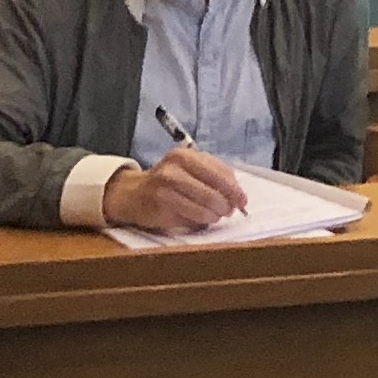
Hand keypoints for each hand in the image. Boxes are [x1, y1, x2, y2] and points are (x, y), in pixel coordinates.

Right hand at [101, 145, 245, 232]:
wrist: (135, 194)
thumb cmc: (171, 181)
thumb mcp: (191, 169)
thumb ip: (215, 176)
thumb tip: (237, 196)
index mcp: (185, 156)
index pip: (219, 173)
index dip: (234, 189)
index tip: (243, 200)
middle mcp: (173, 170)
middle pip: (212, 192)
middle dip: (226, 205)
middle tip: (229, 211)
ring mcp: (164, 190)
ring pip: (203, 207)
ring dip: (215, 215)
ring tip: (216, 216)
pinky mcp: (160, 209)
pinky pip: (190, 218)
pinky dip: (201, 221)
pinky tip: (202, 219)